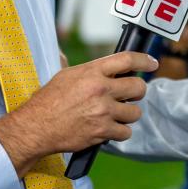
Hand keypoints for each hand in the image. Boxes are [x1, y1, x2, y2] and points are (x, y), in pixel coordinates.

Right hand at [0, 51, 154, 176]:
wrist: (36, 127)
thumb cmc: (47, 101)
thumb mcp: (63, 75)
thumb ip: (82, 69)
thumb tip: (76, 57)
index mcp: (92, 72)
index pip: (127, 60)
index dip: (144, 61)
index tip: (152, 63)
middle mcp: (101, 89)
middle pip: (138, 87)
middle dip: (138, 92)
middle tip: (130, 95)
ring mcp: (103, 111)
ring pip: (135, 112)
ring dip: (128, 114)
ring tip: (116, 114)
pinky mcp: (102, 131)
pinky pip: (125, 132)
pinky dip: (120, 132)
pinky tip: (110, 129)